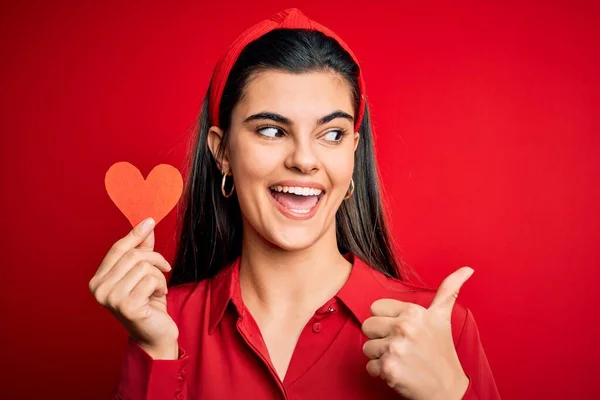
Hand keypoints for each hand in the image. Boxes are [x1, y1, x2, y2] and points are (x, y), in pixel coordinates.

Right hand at [89, 217, 178, 358]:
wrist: (156, 334)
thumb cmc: (149, 304)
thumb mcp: (144, 274)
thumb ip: (142, 251)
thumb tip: (146, 225)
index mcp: (98, 280)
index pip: (117, 249)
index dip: (135, 234)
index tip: (150, 221)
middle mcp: (99, 289)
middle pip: (132, 255)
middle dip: (154, 259)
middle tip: (165, 268)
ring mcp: (110, 298)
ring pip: (143, 266)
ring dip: (158, 275)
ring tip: (158, 288)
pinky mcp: (126, 306)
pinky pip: (150, 280)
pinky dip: (160, 285)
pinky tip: (158, 297)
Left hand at [361, 267, 473, 399]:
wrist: (448, 389)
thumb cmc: (442, 352)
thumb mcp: (443, 318)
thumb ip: (449, 290)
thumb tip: (467, 268)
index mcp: (414, 312)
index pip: (375, 307)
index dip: (386, 320)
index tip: (401, 330)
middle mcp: (404, 327)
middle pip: (367, 326)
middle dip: (380, 338)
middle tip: (400, 346)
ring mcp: (396, 348)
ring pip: (367, 347)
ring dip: (380, 356)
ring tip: (400, 359)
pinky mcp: (389, 369)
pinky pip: (369, 366)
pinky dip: (380, 373)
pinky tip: (398, 371)